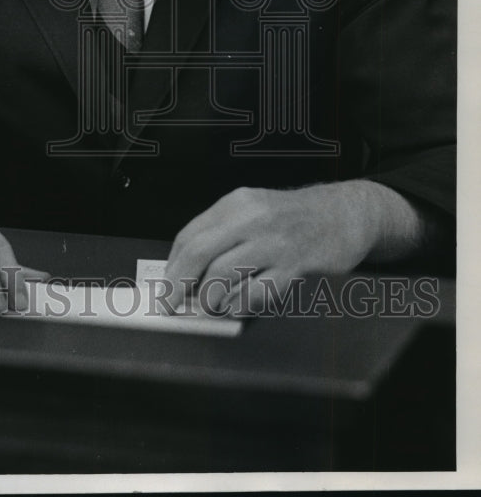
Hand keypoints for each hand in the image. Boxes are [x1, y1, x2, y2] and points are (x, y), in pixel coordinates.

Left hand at [164, 180, 427, 314]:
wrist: (344, 213)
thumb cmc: (292, 218)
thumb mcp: (252, 211)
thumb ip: (221, 235)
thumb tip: (185, 271)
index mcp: (236, 203)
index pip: (190, 236)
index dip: (173, 266)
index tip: (165, 288)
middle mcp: (252, 218)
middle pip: (200, 253)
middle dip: (179, 285)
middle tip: (172, 305)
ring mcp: (274, 242)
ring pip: (223, 275)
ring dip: (211, 298)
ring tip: (213, 305)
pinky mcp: (295, 265)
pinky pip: (257, 294)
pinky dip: (241, 306)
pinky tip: (240, 305)